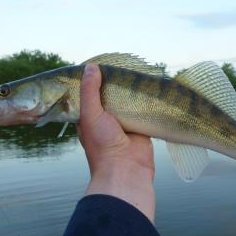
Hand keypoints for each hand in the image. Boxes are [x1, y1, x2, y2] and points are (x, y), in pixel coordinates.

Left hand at [77, 63, 155, 221]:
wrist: (127, 170)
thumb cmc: (102, 144)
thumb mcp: (90, 114)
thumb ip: (90, 91)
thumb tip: (91, 67)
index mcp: (89, 117)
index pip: (88, 94)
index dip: (92, 81)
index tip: (98, 65)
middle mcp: (105, 119)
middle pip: (109, 96)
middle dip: (113, 84)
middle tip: (119, 66)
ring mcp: (123, 123)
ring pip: (125, 101)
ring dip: (129, 92)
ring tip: (134, 72)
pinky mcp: (140, 125)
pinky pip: (141, 109)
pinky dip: (143, 101)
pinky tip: (146, 87)